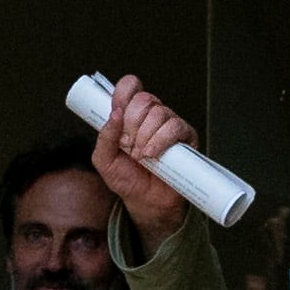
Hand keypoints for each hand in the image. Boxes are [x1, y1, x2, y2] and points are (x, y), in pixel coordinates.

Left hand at [91, 73, 200, 251]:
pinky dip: (159, 140)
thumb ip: (104, 137)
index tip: (117, 110)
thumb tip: (114, 114)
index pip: (130, 87)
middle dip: (131, 124)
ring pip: (159, 112)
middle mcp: (151, 115)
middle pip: (143, 99)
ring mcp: (169, 124)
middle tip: (127, 145)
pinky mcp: (185, 136)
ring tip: (140, 156)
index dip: (123, 93)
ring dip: (144, 136)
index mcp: (131, 115)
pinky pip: (174, 127)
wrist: (146, 202)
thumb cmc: (127, 179)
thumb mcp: (104, 160)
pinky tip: (152, 155)